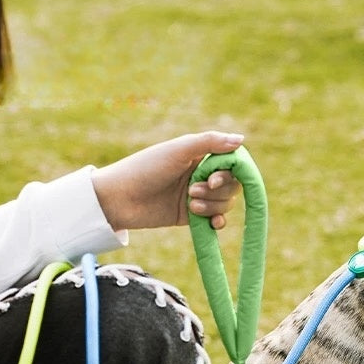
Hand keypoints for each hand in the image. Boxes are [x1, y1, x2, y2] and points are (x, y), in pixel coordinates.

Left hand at [91, 131, 244, 231]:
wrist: (121, 199)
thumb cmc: (146, 168)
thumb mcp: (179, 150)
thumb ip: (210, 142)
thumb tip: (241, 140)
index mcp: (199, 155)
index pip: (231, 162)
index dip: (230, 172)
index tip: (215, 178)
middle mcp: (201, 175)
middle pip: (231, 185)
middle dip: (218, 190)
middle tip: (193, 190)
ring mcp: (198, 196)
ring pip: (224, 203)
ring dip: (212, 205)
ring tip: (190, 204)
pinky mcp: (193, 217)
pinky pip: (216, 219)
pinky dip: (217, 221)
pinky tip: (212, 223)